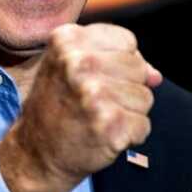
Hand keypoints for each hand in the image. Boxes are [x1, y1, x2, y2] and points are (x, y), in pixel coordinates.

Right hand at [0, 23, 161, 191]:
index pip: (127, 41)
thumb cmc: (55, 104)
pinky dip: (129, 135)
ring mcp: (95, 94)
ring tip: (97, 117)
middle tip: (94, 101)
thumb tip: (156, 77)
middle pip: (139, 68)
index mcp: (68, 39)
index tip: (94, 77)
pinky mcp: (110, 125)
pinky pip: (144, 125)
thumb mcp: (70, 66)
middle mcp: (79, 62)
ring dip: (128, 112)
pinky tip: (103, 134)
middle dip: (126, 87)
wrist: (35, 152)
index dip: (118, 61)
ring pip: (145, 97)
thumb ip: (116, 59)